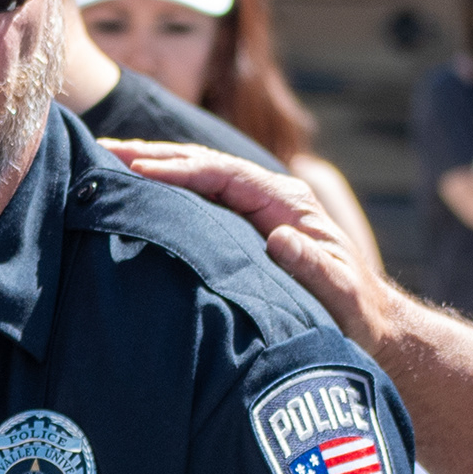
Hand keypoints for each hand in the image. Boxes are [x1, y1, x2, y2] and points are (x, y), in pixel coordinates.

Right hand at [106, 139, 388, 348]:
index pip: (224, 174)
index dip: (180, 168)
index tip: (138, 167)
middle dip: (157, 156)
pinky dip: (168, 192)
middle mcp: (270, 197)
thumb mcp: (336, 290)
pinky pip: (200, 201)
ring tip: (110, 160)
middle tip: (106, 150)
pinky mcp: (245, 227)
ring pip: (199, 178)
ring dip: (157, 168)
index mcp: (286, 203)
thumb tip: (279, 238)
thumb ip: (311, 264)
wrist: (365, 323)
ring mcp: (257, 210)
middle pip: (205, 164)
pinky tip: (138, 192)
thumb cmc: (351, 311)